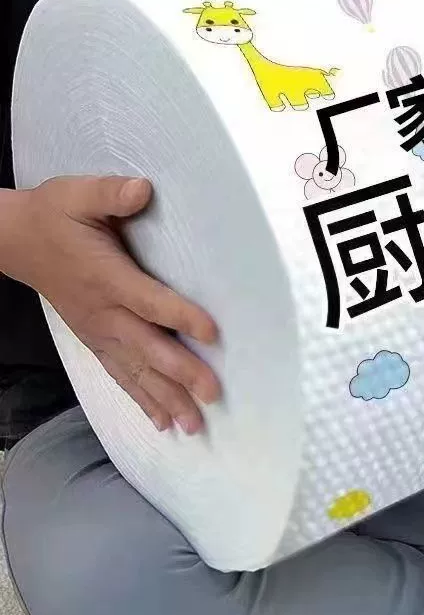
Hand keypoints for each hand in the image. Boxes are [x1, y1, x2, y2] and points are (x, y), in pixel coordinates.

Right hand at [2, 176, 219, 433]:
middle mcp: (104, 312)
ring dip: (165, 399)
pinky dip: (141, 399)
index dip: (180, 316)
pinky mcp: (94, 340)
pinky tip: (162, 422)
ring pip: (135, 371)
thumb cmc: (55, 215)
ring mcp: (98, 332)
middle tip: (212, 395)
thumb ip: (111, 194)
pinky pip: (119, 375)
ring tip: (193, 426)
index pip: (149, 300)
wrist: (15, 240)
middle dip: (180, 373)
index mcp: (106, 277)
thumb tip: (143, 189)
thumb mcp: (78, 194)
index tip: (212, 333)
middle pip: (147, 347)